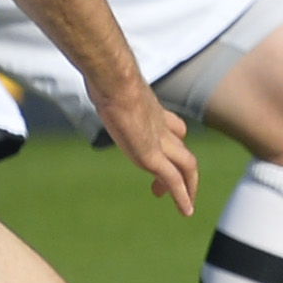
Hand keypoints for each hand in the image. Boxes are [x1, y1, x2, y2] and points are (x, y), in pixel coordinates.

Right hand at [99, 82, 197, 214]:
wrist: (115, 81)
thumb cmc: (107, 78)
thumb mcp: (110, 81)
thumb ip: (108, 83)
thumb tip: (94, 72)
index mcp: (151, 112)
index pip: (172, 127)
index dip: (175, 140)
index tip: (170, 150)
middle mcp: (161, 128)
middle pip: (182, 151)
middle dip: (184, 170)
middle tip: (176, 187)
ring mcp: (159, 142)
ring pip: (186, 167)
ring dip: (188, 187)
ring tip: (186, 205)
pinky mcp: (152, 156)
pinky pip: (173, 180)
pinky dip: (182, 196)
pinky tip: (185, 211)